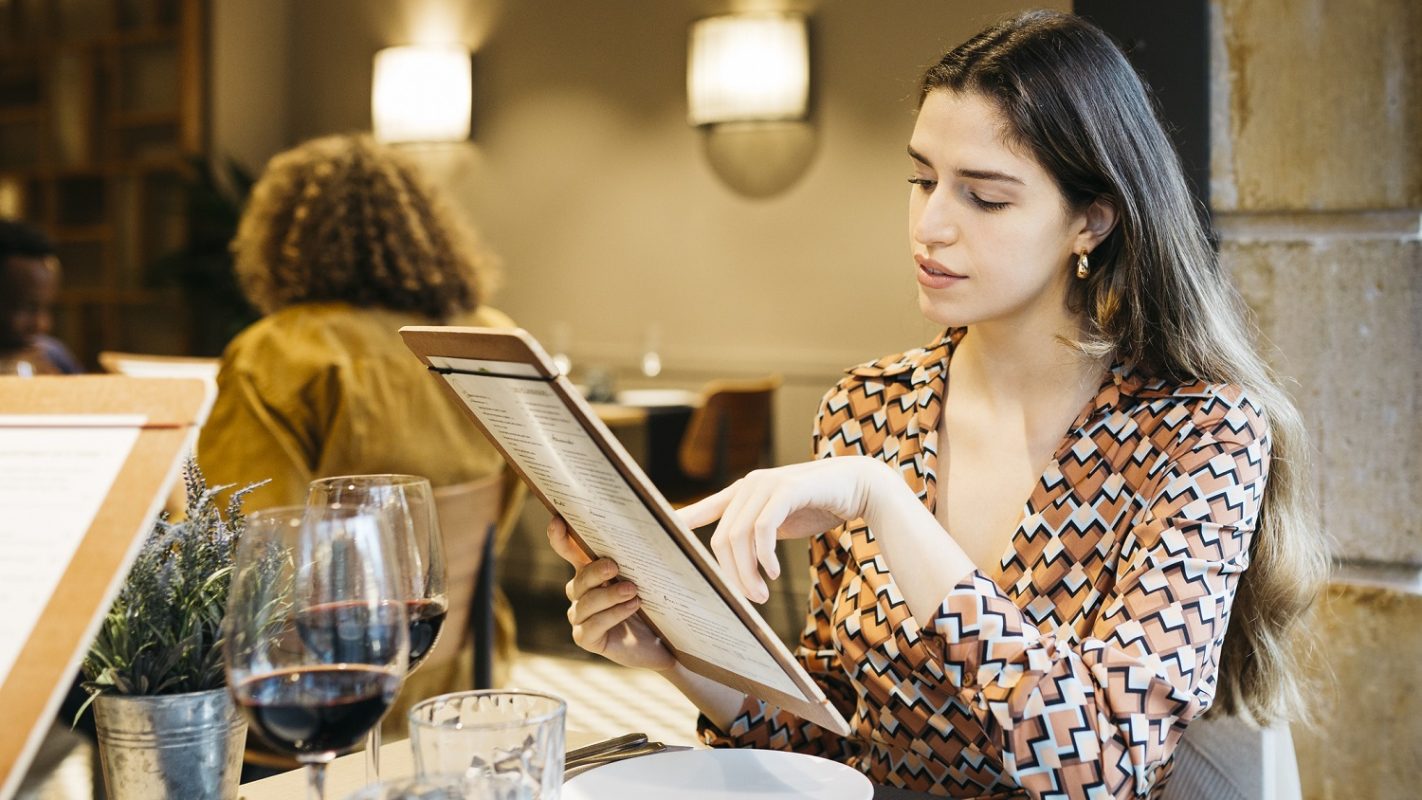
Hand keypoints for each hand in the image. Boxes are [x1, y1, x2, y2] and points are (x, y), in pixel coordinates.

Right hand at [546, 516, 675, 670]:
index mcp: (591, 570)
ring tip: (633, 591)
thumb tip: (678, 516)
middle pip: (579, 578)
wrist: (665, 641)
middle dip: (595, 571)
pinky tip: (631, 607)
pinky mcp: (586, 638)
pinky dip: (612, 615)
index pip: (569, 550)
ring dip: (608, 595)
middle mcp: (581, 592)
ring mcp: (581, 617)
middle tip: (614, 566)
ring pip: (585, 603)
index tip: (558, 521)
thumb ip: (657, 546)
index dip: (560, 537)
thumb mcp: (656, 572)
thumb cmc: (657, 603)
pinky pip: (592, 626)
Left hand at [678, 456, 894, 603]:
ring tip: (761, 594)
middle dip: (731, 574)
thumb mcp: (781, 520)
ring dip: (748, 572)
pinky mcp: (786, 489)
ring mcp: (766, 484)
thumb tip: (741, 564)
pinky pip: (763, 527)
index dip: (681, 522)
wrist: (858, 486)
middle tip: (749, 601)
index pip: (704, 508)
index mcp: (744, 492)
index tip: (660, 538)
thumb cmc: (818, 505)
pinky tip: (774, 572)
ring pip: (739, 535)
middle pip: (722, 537)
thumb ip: (757, 533)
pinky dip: (764, 555)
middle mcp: (749, 485)